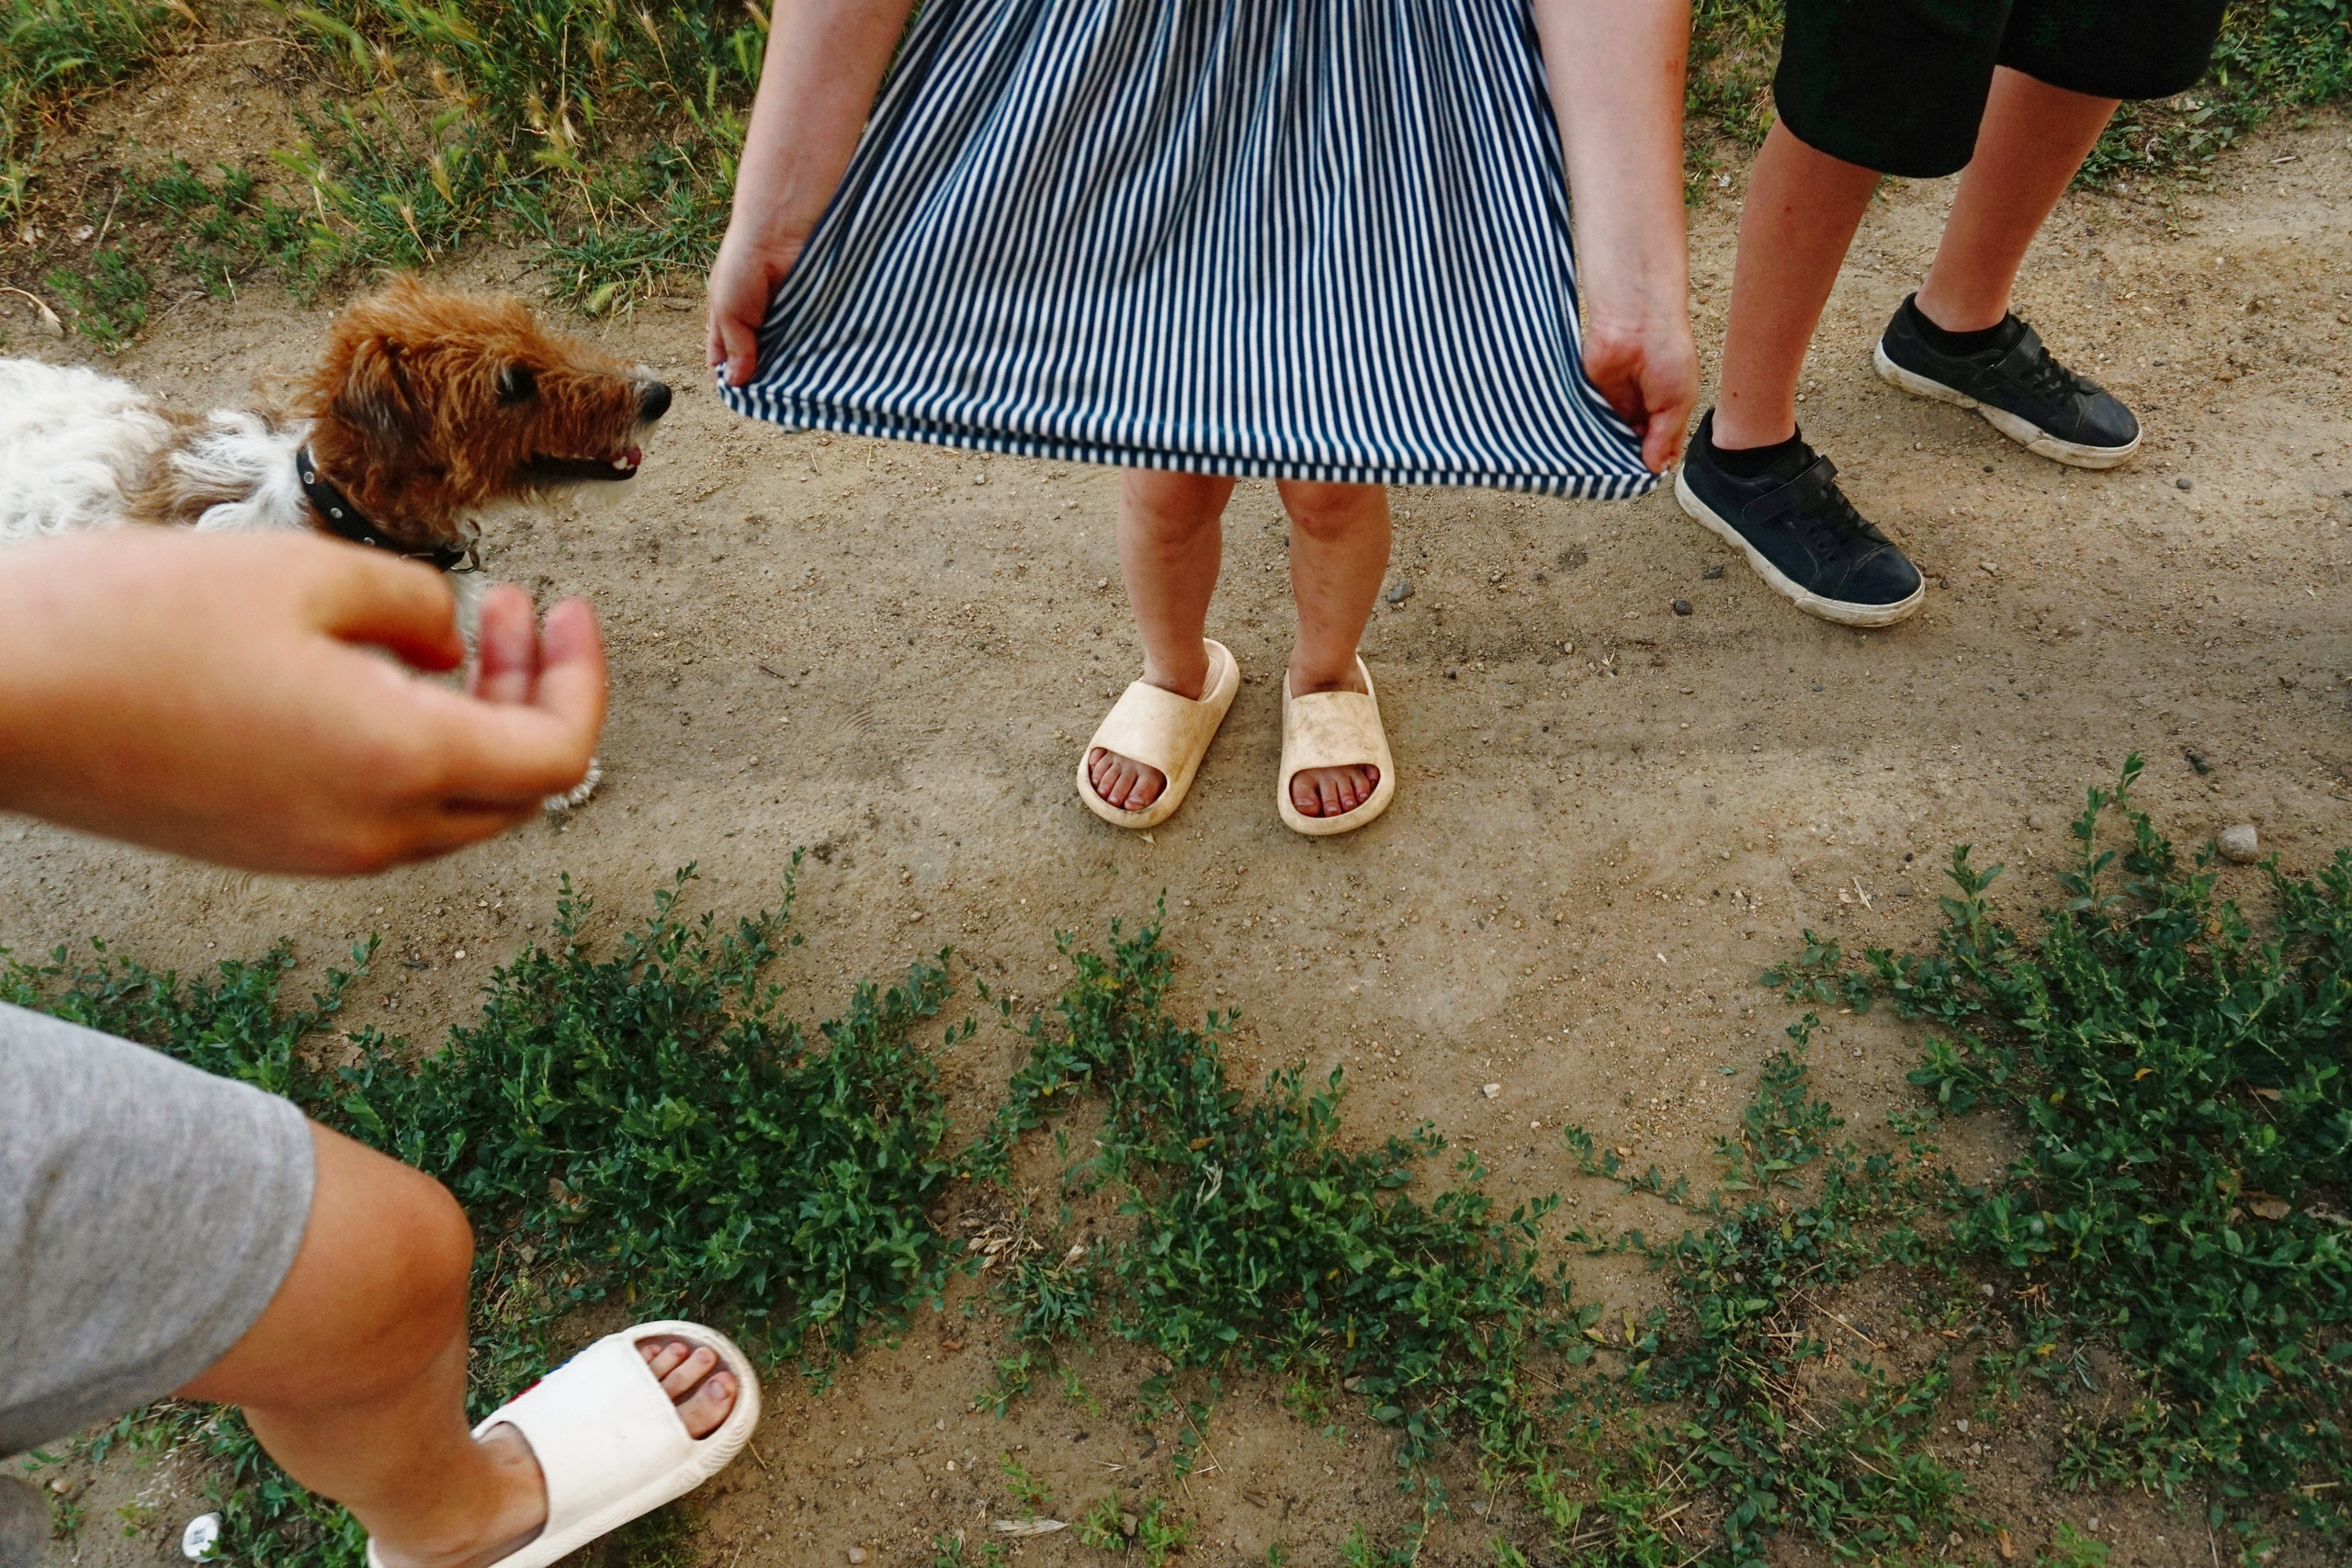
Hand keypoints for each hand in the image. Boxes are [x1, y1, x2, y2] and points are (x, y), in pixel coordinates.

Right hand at [0, 531, 605, 874]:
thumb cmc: (133, 620)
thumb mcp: (305, 571)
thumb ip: (415, 603)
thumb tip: (450, 640)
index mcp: (399, 764)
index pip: (557, 754)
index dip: (581, 677)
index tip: (565, 605)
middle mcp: (373, 832)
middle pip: (517, 791)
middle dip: (536, 696)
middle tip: (517, 609)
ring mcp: (316, 853)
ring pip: (453, 808)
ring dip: (478, 722)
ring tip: (454, 629)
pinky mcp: (264, 847)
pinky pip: (383, 814)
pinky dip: (415, 750)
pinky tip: (377, 674)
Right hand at [706, 223, 804, 388]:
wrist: (781, 230)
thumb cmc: (743, 264)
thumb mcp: (727, 309)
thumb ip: (734, 346)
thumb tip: (735, 383)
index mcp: (728, 322)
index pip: (725, 361)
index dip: (731, 380)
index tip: (744, 401)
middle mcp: (757, 324)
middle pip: (759, 365)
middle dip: (766, 383)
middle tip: (778, 404)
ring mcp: (787, 321)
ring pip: (789, 358)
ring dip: (794, 373)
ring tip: (802, 394)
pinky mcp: (813, 316)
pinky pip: (813, 343)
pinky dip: (815, 356)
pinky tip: (821, 374)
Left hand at [1583, 307, 1699, 472]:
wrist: (1636, 322)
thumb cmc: (1667, 354)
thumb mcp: (1677, 402)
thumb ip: (1665, 437)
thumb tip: (1657, 469)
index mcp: (1665, 411)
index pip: (1658, 447)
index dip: (1653, 463)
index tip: (1645, 480)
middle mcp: (1639, 410)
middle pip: (1630, 447)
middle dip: (1627, 462)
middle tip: (1620, 482)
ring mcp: (1613, 405)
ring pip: (1607, 439)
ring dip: (1605, 452)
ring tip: (1601, 473)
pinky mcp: (1589, 397)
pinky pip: (1586, 423)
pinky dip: (1585, 437)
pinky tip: (1584, 453)